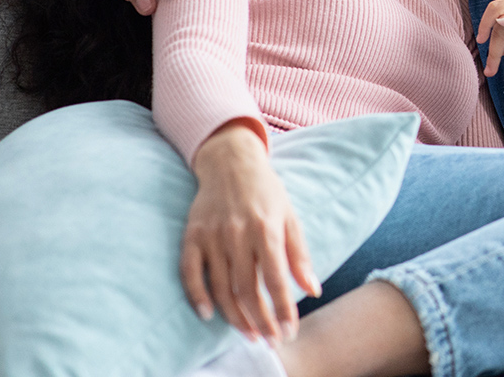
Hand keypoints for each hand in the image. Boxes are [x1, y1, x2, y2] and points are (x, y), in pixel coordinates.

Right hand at [183, 122, 320, 343]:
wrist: (231, 163)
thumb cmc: (267, 192)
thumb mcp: (290, 217)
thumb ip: (300, 255)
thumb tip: (313, 289)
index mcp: (267, 229)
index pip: (276, 278)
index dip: (283, 308)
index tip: (289, 331)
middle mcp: (238, 234)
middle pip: (247, 288)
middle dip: (260, 320)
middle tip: (269, 340)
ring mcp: (212, 236)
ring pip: (221, 287)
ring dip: (234, 316)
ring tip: (249, 334)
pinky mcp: (191, 236)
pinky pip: (190, 272)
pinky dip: (197, 296)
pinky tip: (209, 315)